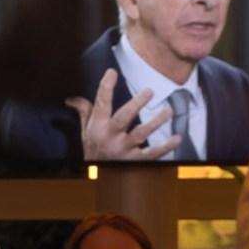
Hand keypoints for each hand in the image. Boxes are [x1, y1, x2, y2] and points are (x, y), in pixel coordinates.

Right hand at [65, 68, 179, 160]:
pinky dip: (166, 147)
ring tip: (168, 111)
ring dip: (156, 122)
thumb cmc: (93, 149)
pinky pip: (153, 153)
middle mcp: (110, 137)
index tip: (112, 72)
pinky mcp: (135, 160)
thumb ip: (84, 112)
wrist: (96, 175)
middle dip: (136, 104)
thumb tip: (71, 99)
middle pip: (123, 118)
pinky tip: (177, 138)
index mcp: (98, 127)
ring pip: (141, 133)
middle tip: (149, 91)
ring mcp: (124, 149)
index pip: (101, 104)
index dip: (106, 87)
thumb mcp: (86, 130)